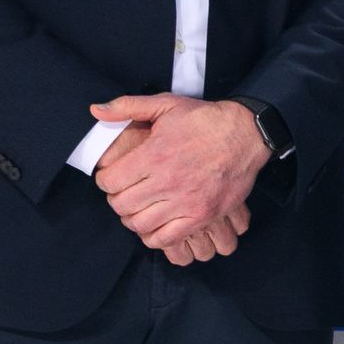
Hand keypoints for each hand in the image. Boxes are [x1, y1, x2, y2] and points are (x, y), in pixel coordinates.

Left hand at [88, 93, 270, 260]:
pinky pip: (167, 238)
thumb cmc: (205, 119)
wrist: (247, 134)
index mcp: (154, 154)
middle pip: (121, 205)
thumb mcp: (166, 104)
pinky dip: (155, 236)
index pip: (109, 181)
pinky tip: (156, 223)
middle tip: (126, 192)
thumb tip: (96, 110)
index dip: (105, 179)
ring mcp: (186, 202)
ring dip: (134, 218)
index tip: (113, 176)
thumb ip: (128, 106)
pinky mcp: (202, 215)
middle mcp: (167, 181)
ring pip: (140, 224)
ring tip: (141, 207)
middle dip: (118, 199)